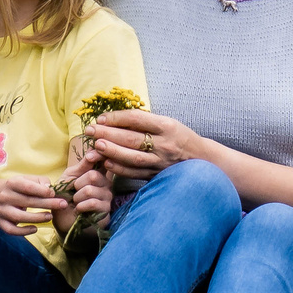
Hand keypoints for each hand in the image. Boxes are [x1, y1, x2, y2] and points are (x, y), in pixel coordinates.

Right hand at [0, 174, 71, 236]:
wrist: (4, 196)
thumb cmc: (24, 187)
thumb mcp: (32, 180)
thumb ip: (42, 182)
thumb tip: (50, 190)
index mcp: (12, 183)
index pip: (27, 187)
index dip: (42, 191)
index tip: (54, 194)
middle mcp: (5, 196)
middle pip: (26, 202)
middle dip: (47, 204)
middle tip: (62, 205)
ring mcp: (2, 210)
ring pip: (19, 217)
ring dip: (37, 218)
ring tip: (50, 217)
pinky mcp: (1, 222)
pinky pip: (11, 230)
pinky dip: (23, 231)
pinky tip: (35, 229)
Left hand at [67, 161, 114, 223]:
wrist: (62, 218)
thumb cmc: (65, 195)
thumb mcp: (70, 176)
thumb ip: (82, 165)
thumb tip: (93, 150)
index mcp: (99, 173)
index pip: (105, 160)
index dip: (99, 156)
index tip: (89, 158)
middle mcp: (106, 184)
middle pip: (94, 176)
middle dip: (78, 184)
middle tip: (74, 191)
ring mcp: (107, 198)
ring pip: (90, 190)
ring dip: (77, 197)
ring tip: (76, 202)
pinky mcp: (105, 211)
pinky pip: (92, 203)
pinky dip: (80, 206)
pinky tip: (79, 209)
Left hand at [86, 108, 209, 182]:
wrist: (201, 159)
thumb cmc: (180, 137)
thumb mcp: (167, 123)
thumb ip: (145, 122)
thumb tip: (114, 119)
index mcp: (167, 126)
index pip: (137, 119)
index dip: (117, 118)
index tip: (101, 118)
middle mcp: (165, 144)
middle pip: (132, 138)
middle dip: (108, 134)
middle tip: (90, 131)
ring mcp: (161, 161)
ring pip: (133, 157)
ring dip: (112, 151)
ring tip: (96, 146)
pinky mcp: (157, 175)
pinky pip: (136, 172)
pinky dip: (120, 168)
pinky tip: (107, 162)